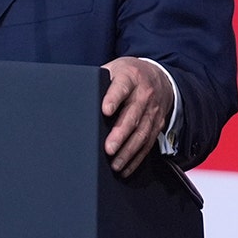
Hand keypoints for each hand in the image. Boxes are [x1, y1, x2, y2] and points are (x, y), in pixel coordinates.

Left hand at [101, 57, 173, 176]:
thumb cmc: (129, 75)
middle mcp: (144, 94)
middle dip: (120, 134)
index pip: (122, 87)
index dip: (113, 98)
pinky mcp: (157, 125)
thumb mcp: (115, 69)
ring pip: (142, 133)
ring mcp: (152, 111)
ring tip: (115, 164)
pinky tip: (125, 167)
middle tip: (108, 148)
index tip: (105, 110)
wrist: (160, 77)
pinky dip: (136, 158)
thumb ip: (101, 81)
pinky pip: (148, 144)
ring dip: (128, 151)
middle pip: (133, 115)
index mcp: (130, 77)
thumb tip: (78, 96)